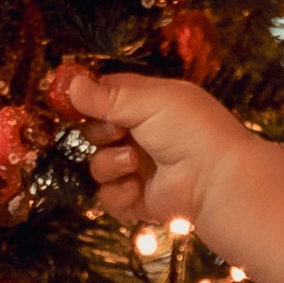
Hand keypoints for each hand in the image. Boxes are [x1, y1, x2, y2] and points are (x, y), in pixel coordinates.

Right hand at [64, 66, 239, 231]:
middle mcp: (141, 134)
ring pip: (97, 164)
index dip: (87, 98)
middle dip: (100, 133)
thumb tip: (69, 83)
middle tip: (118, 133)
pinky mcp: (137, 199)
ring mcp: (138, 168)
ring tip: (134, 162)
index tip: (71, 100)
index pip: (106, 94)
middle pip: (95, 131)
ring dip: (110, 163)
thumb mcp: (149, 102)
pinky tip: (137, 187)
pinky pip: (107, 196)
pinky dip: (119, 192)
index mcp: (148, 104)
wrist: (215, 179)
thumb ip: (107, 96)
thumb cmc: (189, 129)